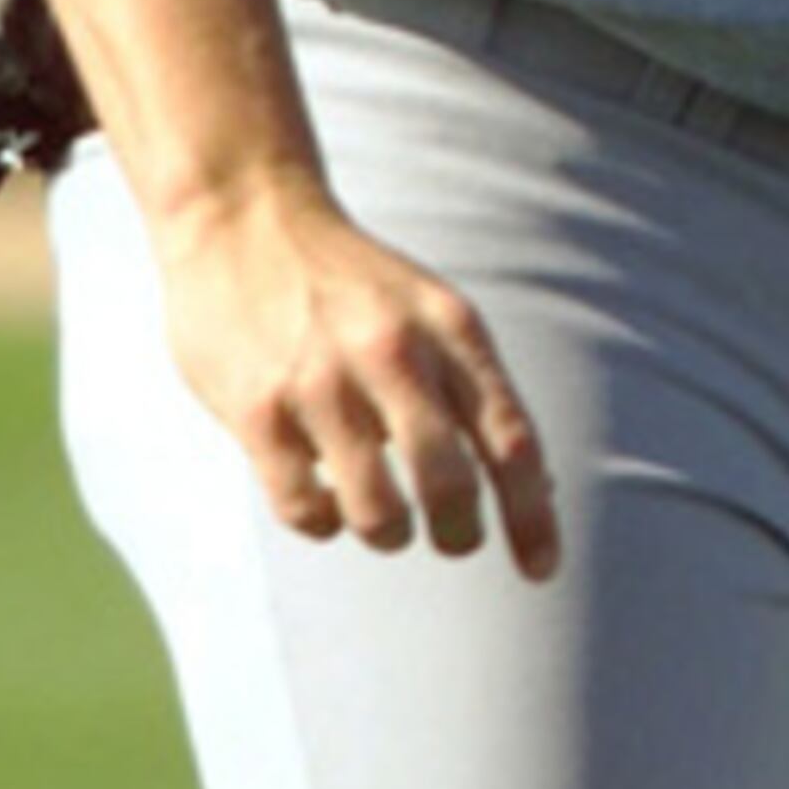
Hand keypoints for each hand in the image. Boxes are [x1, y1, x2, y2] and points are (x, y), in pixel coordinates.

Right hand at [157, 183, 563, 581]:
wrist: (246, 218)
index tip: (542, 569)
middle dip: (459, 533)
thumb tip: (529, 484)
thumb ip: (471, 387)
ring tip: (383, 516)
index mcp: (451, 329)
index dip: (533, 516)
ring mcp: (322, 385)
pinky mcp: (258, 412)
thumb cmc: (352, 281)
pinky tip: (322, 496)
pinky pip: (305, 511)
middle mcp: (393, 355)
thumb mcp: (429, 310)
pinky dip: (323, 522)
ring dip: (388, 533)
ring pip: (378, 514)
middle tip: (453, 539)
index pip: (511, 440)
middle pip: (450, 484)